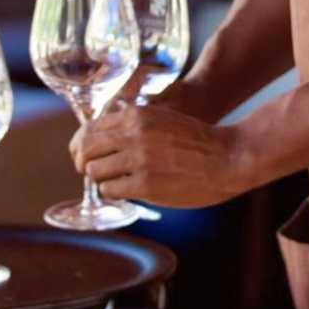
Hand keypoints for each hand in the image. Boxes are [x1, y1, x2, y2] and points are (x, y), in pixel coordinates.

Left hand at [71, 106, 255, 207]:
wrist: (228, 157)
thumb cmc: (197, 139)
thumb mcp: (162, 117)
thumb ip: (132, 120)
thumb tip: (104, 126)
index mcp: (136, 115)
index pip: (89, 129)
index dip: (80, 145)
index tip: (81, 154)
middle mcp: (133, 134)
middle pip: (86, 150)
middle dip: (82, 163)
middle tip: (88, 172)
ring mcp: (139, 160)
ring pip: (96, 172)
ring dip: (102, 179)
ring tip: (115, 182)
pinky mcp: (146, 185)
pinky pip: (111, 191)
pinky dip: (114, 192)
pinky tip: (126, 191)